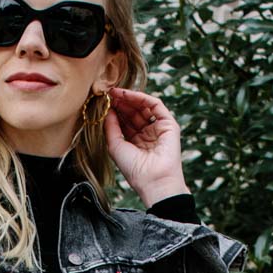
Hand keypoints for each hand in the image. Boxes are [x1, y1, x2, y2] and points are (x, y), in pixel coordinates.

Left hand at [101, 85, 189, 206]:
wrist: (153, 180)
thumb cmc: (134, 169)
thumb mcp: (115, 145)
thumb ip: (111, 127)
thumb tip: (107, 110)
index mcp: (136, 142)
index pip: (125, 121)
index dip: (115, 110)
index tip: (103, 101)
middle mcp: (147, 134)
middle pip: (134, 112)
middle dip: (121, 102)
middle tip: (108, 93)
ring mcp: (158, 129)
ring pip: (144, 107)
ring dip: (129, 98)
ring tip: (115, 93)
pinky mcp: (169, 124)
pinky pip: (156, 105)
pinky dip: (142, 98)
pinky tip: (128, 95)